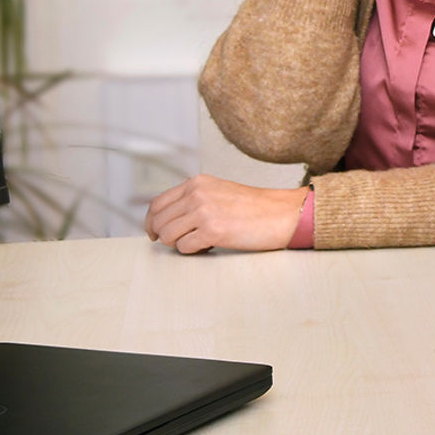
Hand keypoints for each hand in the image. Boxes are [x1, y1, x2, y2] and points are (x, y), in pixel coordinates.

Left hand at [144, 176, 307, 252]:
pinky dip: (194, 251)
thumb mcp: (220, 191)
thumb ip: (195, 199)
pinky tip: (210, 246)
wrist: (283, 214)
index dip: (152, 221)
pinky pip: (184, 247)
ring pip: (168, 235)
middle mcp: (197, 194)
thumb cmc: (256, 207)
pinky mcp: (212, 231)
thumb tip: (170, 220)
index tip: (154, 232)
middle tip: (178, 243)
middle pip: (159, 221)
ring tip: (200, 242)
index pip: (158, 203)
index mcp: (197, 183)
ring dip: (180, 244)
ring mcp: (203, 212)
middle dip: (165, 236)